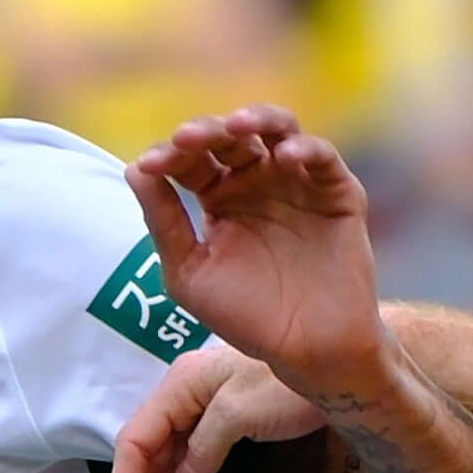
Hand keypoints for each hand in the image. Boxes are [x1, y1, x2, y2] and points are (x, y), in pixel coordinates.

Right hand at [107, 341, 323, 472]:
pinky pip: (188, 453)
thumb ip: (206, 444)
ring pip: (164, 453)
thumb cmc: (292, 385)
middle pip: (146, 448)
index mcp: (181, 385)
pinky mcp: (226, 421)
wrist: (341, 368)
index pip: (137, 439)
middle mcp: (186, 394)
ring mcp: (204, 407)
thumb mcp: (243, 412)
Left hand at [124, 108, 387, 400]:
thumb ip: (163, 223)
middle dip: (208, 131)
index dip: (171, 155)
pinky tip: (284, 156)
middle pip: (231, 137)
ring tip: (238, 125)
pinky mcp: (337, 193)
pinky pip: (322, 157)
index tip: (152, 166)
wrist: (308, 352)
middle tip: (190, 139)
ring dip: (257, 119)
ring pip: (277, 129)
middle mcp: (257, 183)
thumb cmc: (247, 319)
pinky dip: (305, 148)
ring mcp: (297, 184)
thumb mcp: (190, 275)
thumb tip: (135, 169)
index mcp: (219, 198)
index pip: (192, 160)